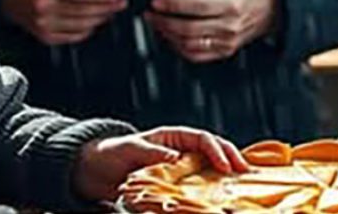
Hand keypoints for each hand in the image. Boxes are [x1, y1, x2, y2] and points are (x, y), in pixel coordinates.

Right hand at [2, 0, 125, 44]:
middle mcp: (42, 5)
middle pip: (81, 10)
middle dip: (106, 7)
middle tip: (120, 3)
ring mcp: (43, 23)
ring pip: (79, 25)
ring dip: (99, 19)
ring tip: (111, 12)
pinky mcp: (44, 35)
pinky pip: (72, 36)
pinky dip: (87, 30)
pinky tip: (95, 22)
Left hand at [72, 126, 248, 201]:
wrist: (92, 172)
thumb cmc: (110, 154)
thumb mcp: (129, 149)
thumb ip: (152, 152)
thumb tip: (176, 158)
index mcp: (173, 137)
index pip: (202, 139)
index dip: (217, 150)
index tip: (225, 166)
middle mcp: (180, 151)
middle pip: (213, 151)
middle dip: (231, 159)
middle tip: (245, 173)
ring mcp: (179, 169)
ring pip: (209, 169)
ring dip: (225, 175)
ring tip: (242, 185)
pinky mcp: (173, 186)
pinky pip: (195, 188)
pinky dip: (208, 192)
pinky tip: (218, 200)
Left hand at [143, 0, 277, 62]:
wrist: (267, 11)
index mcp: (232, 4)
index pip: (197, 7)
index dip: (173, 5)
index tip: (156, 1)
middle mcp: (230, 26)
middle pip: (189, 28)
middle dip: (164, 21)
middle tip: (149, 13)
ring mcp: (227, 42)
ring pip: (189, 44)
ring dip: (167, 35)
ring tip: (155, 23)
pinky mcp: (223, 52)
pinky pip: (195, 55)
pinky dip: (177, 47)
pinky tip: (169, 36)